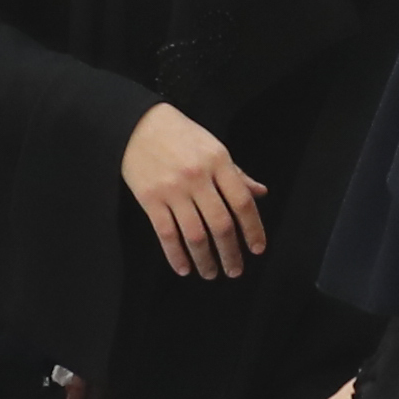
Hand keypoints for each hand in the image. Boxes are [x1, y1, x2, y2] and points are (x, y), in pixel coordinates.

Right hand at [121, 102, 267, 278]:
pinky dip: (176, 255)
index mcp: (218, 162)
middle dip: (230, 253)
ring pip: (194, 234)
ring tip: (210, 273)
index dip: (253, 229)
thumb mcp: (214, 147)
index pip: (242, 202)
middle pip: (220, 224)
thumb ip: (236, 173)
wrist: (137, 125)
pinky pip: (166, 234)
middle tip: (234, 271)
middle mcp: (198, 177)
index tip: (257, 249)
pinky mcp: (150, 199)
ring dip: (205, 259)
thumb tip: (260, 193)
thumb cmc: (181, 136)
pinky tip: (184, 268)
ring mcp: (173, 189)